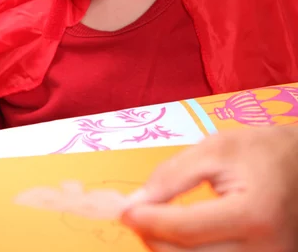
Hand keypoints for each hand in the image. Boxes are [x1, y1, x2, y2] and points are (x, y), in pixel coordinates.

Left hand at [122, 126, 297, 250]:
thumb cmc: (260, 151)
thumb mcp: (215, 148)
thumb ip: (174, 174)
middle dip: (153, 237)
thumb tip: (137, 201)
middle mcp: (264, 251)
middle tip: (135, 215)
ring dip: (168, 249)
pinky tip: (178, 235)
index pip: (186, 229)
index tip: (123, 210)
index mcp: (253, 214)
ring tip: (154, 222)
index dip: (149, 220)